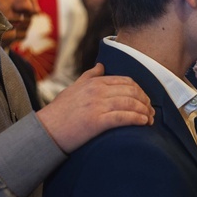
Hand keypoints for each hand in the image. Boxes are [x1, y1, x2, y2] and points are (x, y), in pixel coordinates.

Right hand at [36, 63, 154, 152]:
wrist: (45, 131)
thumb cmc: (59, 112)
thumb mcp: (73, 88)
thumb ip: (89, 76)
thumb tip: (101, 65)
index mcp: (94, 82)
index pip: (125, 81)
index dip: (140, 90)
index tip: (145, 99)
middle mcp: (97, 91)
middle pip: (131, 91)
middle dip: (145, 101)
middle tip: (151, 110)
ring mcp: (97, 105)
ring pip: (130, 103)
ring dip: (144, 111)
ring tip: (150, 119)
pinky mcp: (96, 121)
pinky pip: (123, 117)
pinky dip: (136, 119)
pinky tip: (143, 123)